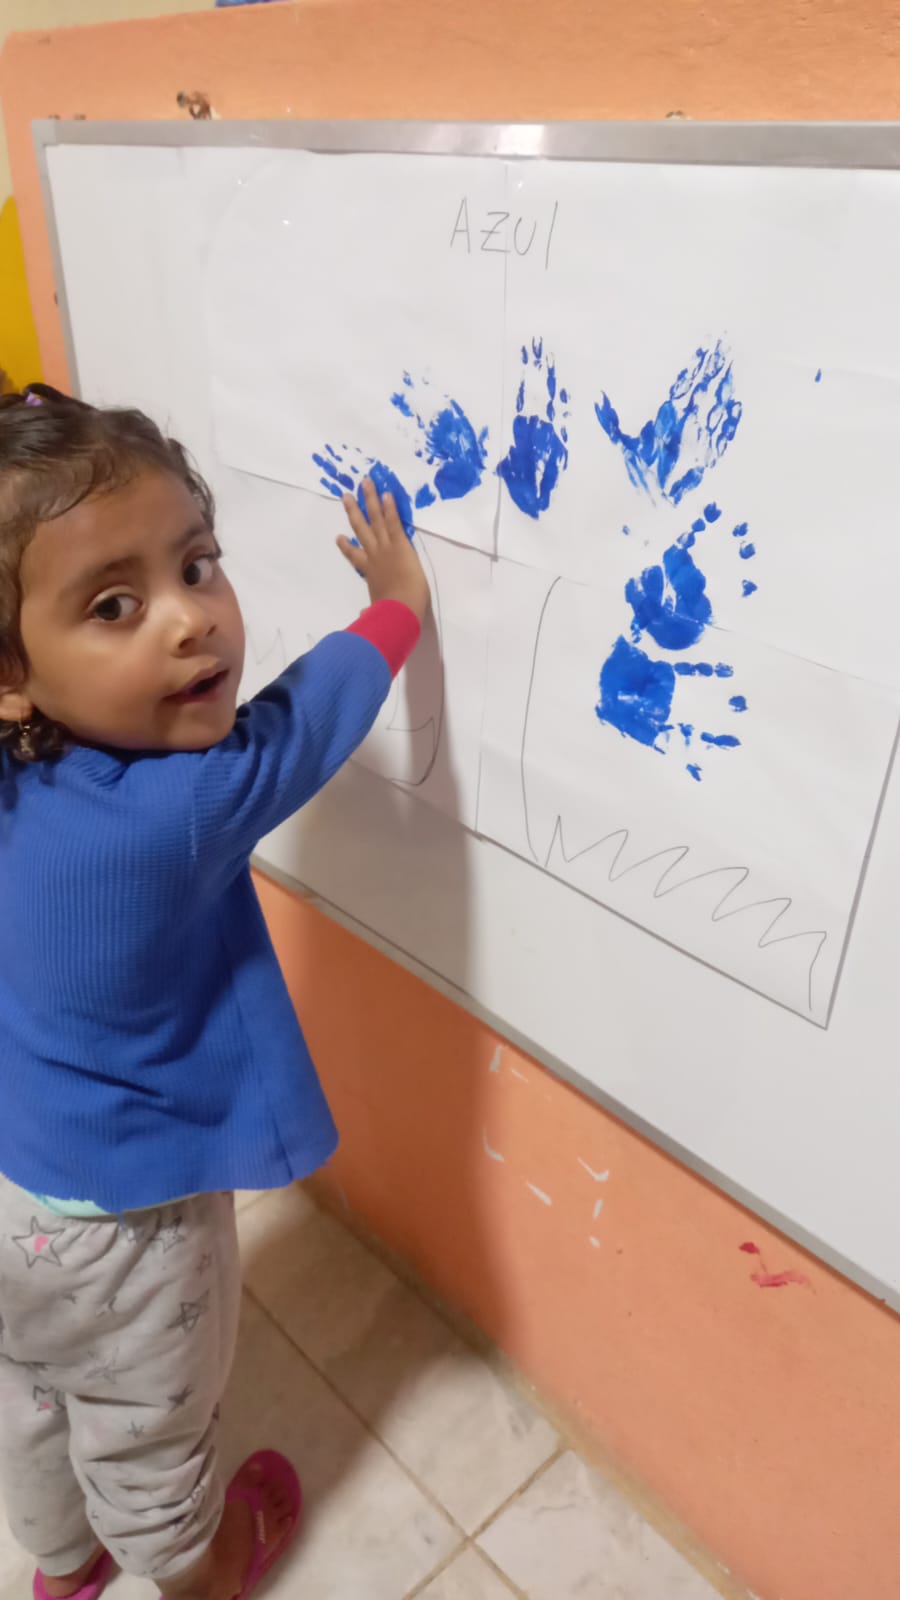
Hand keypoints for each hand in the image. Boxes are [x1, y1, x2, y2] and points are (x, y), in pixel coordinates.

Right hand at [338, 479, 430, 622]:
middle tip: (346, 496)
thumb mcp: (377, 612)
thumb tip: (363, 615)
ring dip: (369, 500)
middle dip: (353, 511)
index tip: (339, 537)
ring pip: (374, 519)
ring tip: (365, 483)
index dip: (346, 547)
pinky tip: (386, 494)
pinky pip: (392, 522)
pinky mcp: (399, 544)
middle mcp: (373, 556)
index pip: (355, 557)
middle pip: (360, 528)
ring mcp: (385, 548)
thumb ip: (369, 611)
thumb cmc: (391, 613)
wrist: (400, 610)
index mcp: (369, 573)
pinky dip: (389, 508)